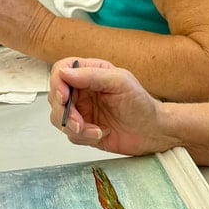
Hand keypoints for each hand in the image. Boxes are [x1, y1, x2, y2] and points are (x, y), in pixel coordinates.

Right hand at [48, 59, 175, 154]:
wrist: (153, 131)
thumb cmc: (142, 104)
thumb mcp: (120, 82)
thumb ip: (92, 76)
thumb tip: (64, 72)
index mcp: (90, 73)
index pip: (61, 71)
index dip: (57, 84)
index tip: (64, 97)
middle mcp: (83, 91)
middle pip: (55, 97)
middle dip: (65, 112)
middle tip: (79, 122)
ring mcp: (82, 111)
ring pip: (59, 118)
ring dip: (73, 127)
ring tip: (94, 130)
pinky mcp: (85, 129)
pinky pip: (71, 134)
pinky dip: (83, 136)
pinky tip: (101, 133)